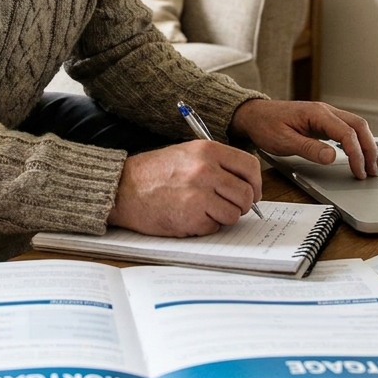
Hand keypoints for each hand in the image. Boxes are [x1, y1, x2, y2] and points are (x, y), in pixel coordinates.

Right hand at [106, 140, 261, 236]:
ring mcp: (199, 194)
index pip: (250, 166)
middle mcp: (206, 170)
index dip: (255, 184)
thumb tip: (246, 184)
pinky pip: (215, 227)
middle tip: (225, 205)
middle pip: (246, 194)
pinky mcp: (191, 217)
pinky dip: (205, 226)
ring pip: (234, 214)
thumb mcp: (187, 154)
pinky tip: (188, 216)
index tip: (252, 192)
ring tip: (202, 210)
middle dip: (240, 205)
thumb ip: (217, 164)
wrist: (122, 188)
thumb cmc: (153, 173)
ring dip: (222, 217)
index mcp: (207, 150)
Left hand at [229, 99, 377, 178]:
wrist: (254, 115)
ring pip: (356, 126)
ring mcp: (326, 115)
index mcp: (317, 114)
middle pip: (358, 126)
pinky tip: (362, 153)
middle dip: (370, 148)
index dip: (356, 154)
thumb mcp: (284, 141)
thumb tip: (332, 157)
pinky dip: (359, 141)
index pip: (347, 133)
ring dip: (367, 144)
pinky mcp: (323, 121)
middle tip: (374, 170)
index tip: (359, 171)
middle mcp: (325, 111)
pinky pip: (348, 128)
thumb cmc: (266, 126)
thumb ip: (309, 149)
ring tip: (375, 165)